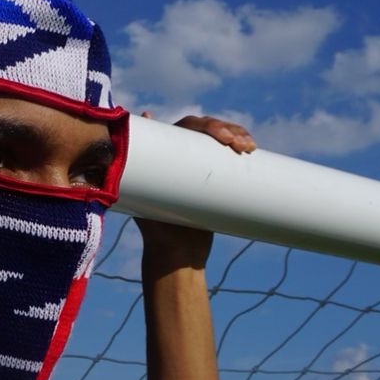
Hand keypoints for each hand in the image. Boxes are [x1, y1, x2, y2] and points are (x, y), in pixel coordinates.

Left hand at [133, 112, 255, 275]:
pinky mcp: (212, 179)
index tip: (225, 139)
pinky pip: (226, 158)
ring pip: (220, 141)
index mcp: (163, 153)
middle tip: (242, 145)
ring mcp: (197, 166)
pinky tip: (250, 146)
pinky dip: (239, 149)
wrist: (176, 253)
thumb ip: (137, 175)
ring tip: (249, 147)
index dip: (208, 125)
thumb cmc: (156, 228)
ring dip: (238, 135)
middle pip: (207, 130)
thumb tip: (129, 140)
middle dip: (229, 130)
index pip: (187, 126)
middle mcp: (179, 155)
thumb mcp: (145, 200)